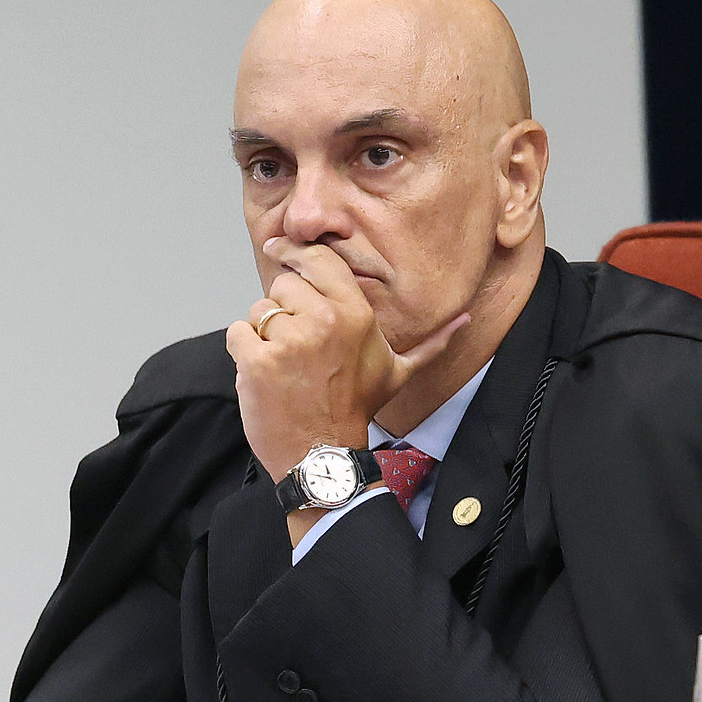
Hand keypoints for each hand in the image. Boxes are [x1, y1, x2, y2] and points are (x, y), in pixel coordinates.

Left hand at [225, 237, 468, 480]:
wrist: (323, 454)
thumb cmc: (356, 409)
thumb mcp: (398, 372)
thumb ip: (431, 343)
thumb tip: (464, 319)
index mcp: (356, 314)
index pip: (318, 259)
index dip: (295, 252)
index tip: (279, 247)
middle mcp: (324, 320)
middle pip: (282, 285)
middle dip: (283, 311)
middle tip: (297, 347)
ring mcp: (289, 341)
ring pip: (258, 311)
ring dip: (263, 335)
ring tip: (284, 366)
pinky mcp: (258, 361)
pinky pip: (237, 333)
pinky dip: (244, 352)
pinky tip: (265, 374)